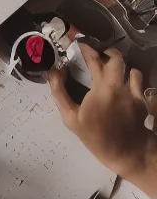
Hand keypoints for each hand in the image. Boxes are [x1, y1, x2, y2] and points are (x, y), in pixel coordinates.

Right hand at [48, 44, 156, 183]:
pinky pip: (140, 84)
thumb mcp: (71, 118)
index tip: (80, 45)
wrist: (127, 154)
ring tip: (114, 74)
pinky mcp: (144, 102)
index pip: (95, 60)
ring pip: (133, 71)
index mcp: (102, 88)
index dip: (87, 49)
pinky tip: (124, 89)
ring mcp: (135, 94)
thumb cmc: (96, 137)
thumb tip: (54, 72)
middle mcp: (121, 87)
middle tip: (99, 55)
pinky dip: (132, 82)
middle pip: (118, 59)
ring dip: (123, 69)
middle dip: (107, 53)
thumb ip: (59, 92)